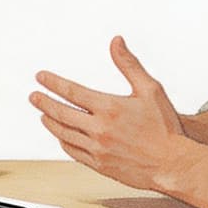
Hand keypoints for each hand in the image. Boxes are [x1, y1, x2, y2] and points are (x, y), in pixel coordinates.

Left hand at [31, 36, 198, 190]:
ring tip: (43, 115)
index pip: (71, 92)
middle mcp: (99, 129)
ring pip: (64, 134)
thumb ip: (129, 64)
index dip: (53, 83)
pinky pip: (74, 152)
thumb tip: (116, 41)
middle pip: (61, 113)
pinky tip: (61, 137)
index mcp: (108, 108)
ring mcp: (97, 149)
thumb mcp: (150, 89)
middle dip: (44, 103)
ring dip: (51, 122)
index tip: (41, 77)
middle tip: (34, 96)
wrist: (173, 164)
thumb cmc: (165, 127)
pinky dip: (63, 142)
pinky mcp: (100, 165)